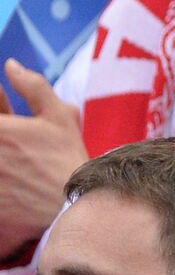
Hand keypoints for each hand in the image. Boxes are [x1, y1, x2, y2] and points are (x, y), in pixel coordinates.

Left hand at [0, 59, 88, 255]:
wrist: (67, 209)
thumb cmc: (65, 159)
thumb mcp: (58, 116)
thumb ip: (33, 86)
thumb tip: (11, 65)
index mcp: (1, 128)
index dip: (1, 108)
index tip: (9, 114)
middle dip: (5, 128)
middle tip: (17, 139)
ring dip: (4, 152)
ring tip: (16, 158)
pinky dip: (2, 176)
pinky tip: (11, 177)